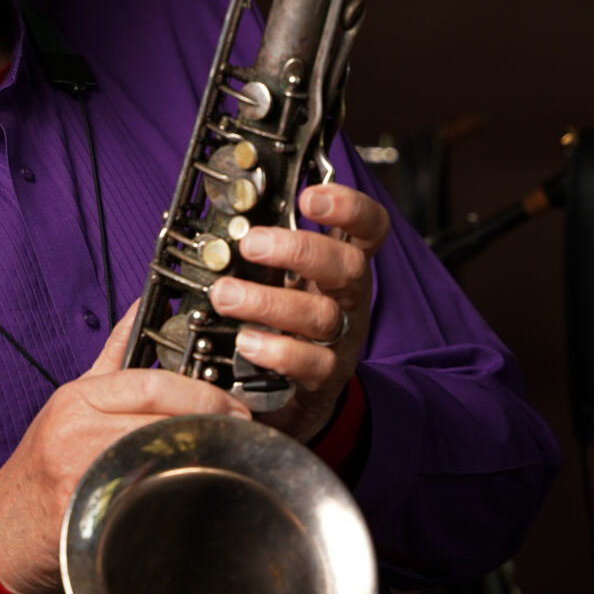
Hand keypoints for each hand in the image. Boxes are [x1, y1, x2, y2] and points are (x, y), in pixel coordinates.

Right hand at [0, 303, 250, 593]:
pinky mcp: (86, 511)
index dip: (202, 391)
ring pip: (158, 450)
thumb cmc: (40, 472)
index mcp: (77, 398)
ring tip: (229, 455)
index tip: (232, 403)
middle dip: (211, 417)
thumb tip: (141, 312)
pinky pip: (146, 493)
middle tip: (240, 428)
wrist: (1, 535)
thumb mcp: (71, 406)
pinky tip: (199, 491)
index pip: (151, 381)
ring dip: (201, 451)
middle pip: (160, 412)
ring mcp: (80, 469)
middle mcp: (76, 427)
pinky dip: (177, 488)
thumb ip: (111, 361)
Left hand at [206, 182, 389, 442]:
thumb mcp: (285, 281)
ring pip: (323, 315)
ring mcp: (341, 340)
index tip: (309, 197)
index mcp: (341, 267)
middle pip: (348, 267)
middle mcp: (349, 300)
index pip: (368, 229)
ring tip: (225, 295)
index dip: (349, 207)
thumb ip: (268, 251)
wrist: (297, 397)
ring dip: (270, 301)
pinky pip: (312, 364)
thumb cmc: (286, 324)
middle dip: (298, 250)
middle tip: (250, 244)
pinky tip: (245, 342)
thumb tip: (225, 217)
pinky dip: (277, 350)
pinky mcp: (325, 379)